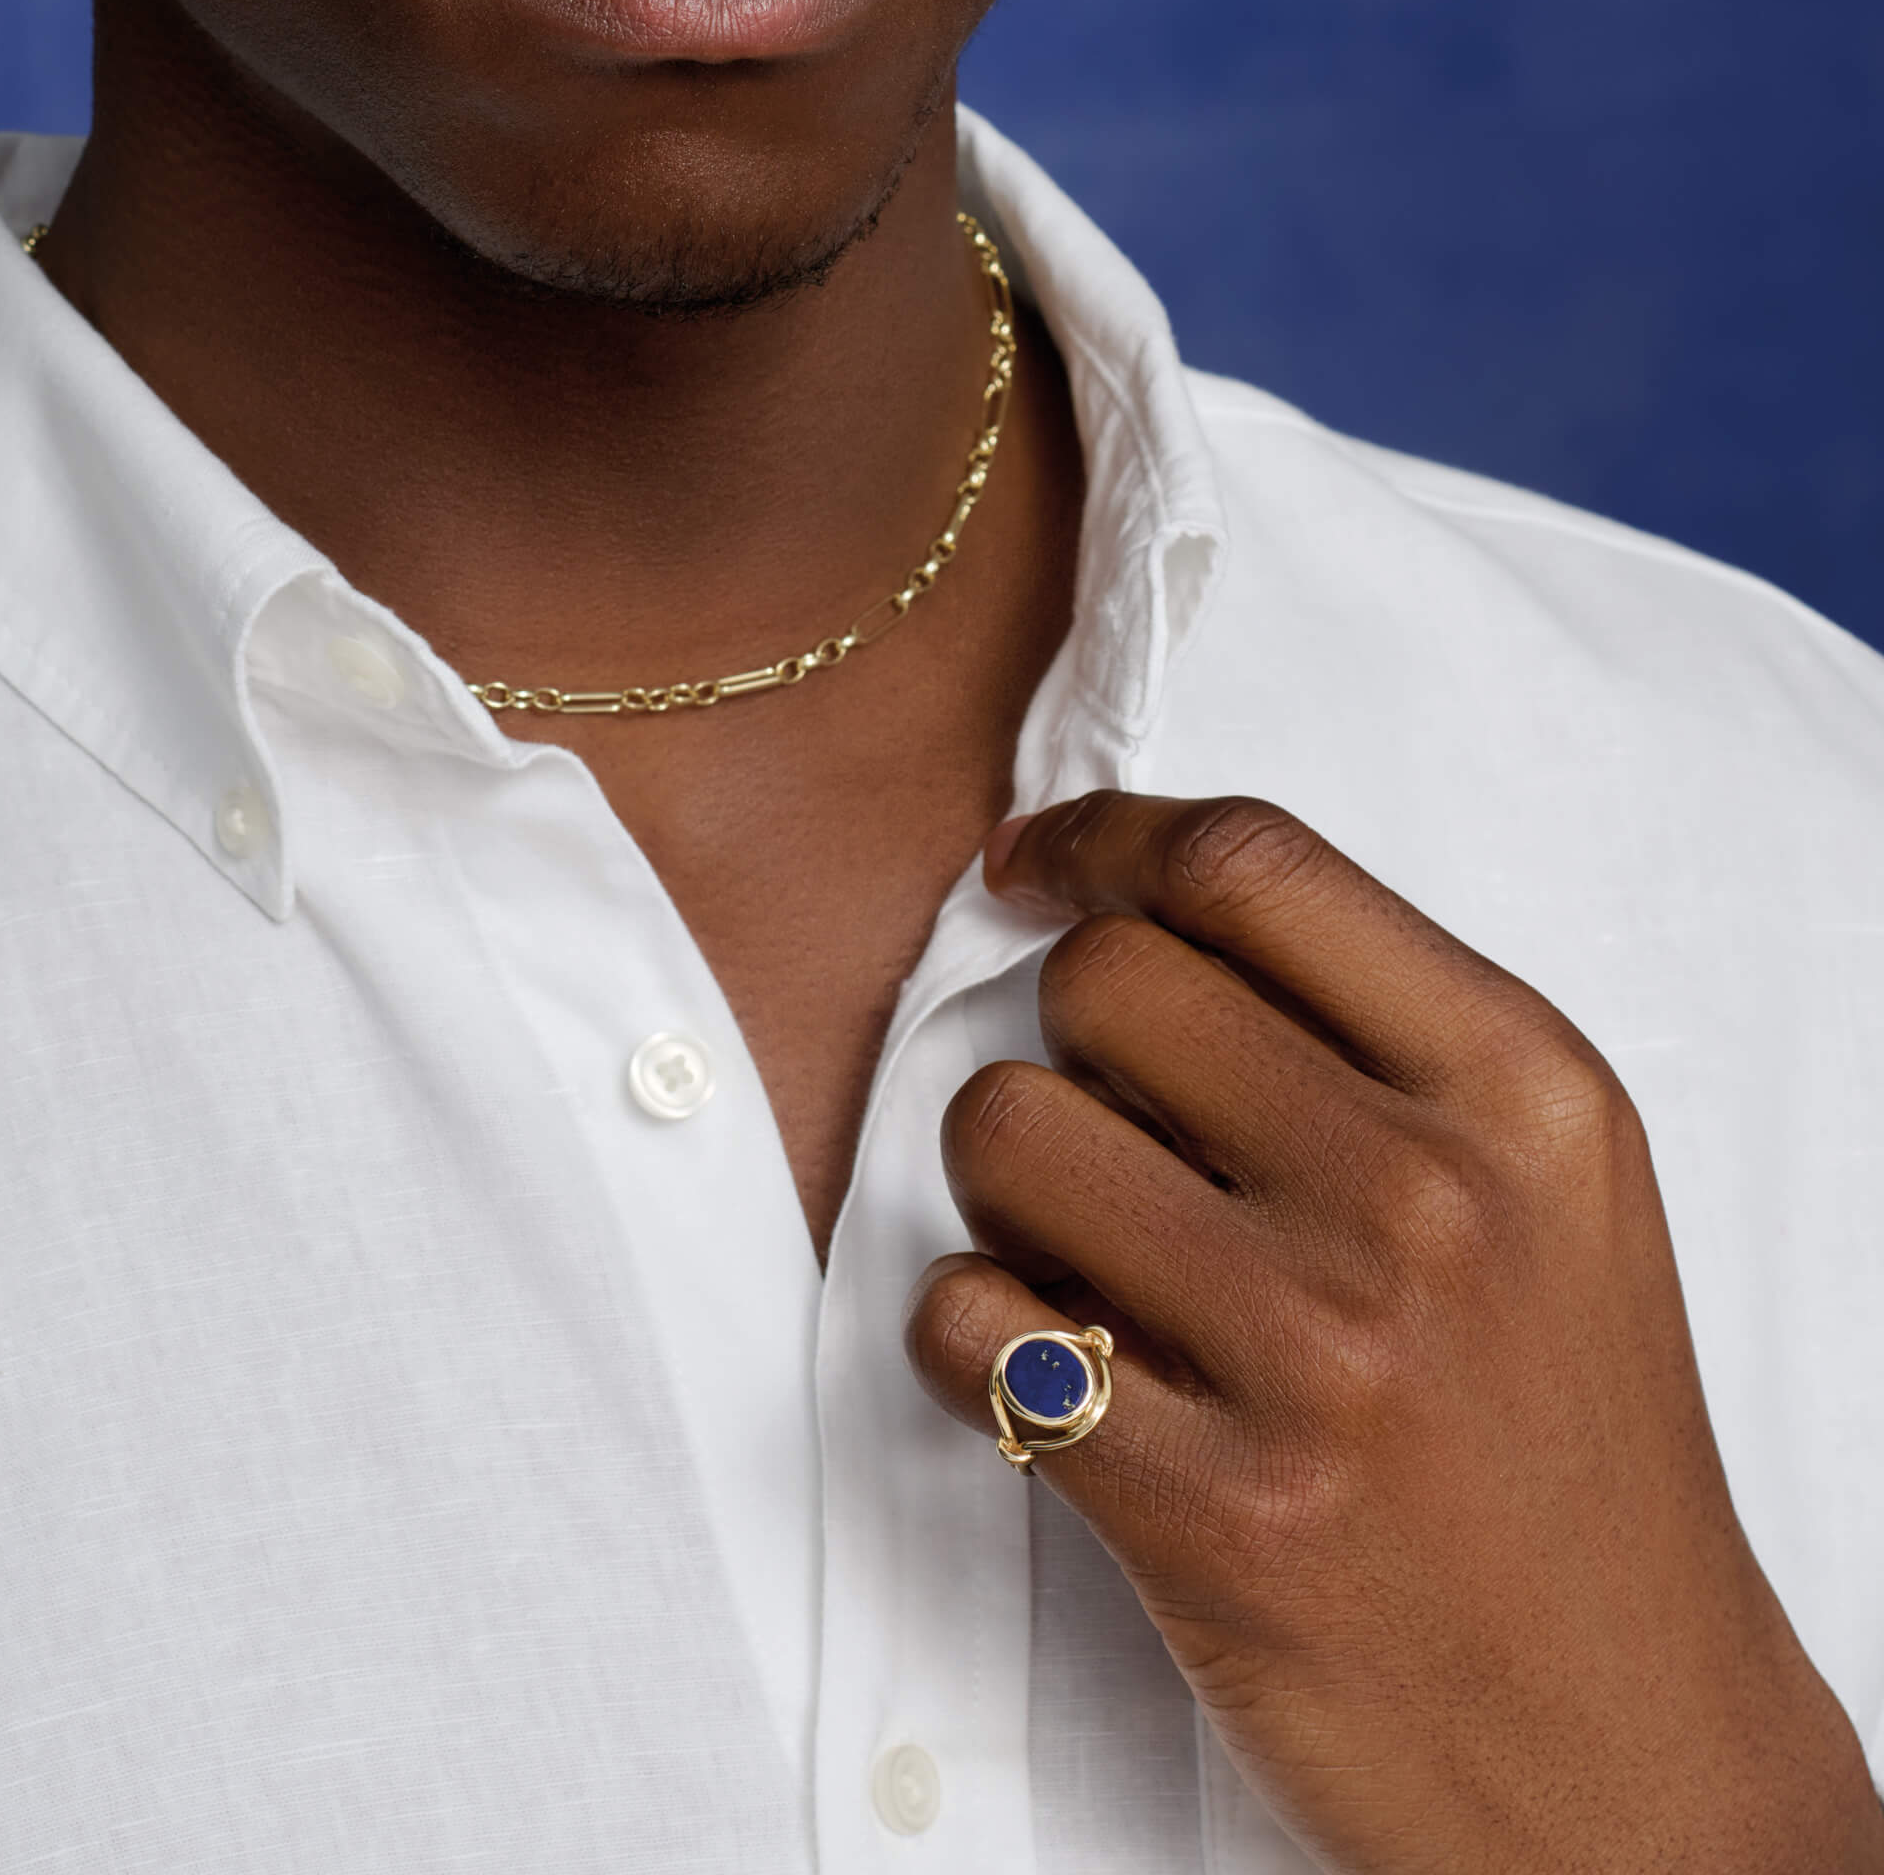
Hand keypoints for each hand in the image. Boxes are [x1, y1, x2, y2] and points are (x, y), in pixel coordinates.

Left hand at [906, 792, 1883, 1872]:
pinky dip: (972, 1336)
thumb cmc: (1563, 1442)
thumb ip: (1369, 1032)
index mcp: (1523, 1091)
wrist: (1630, 1751)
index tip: (1038, 872)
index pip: (1248, 863)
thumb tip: (1120, 904)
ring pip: (1002, 1129)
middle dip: (1062, 1036)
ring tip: (1092, 1261)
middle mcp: (1428, 1200)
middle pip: (1102, 981)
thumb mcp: (1549, 1191)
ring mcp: (1317, 1359)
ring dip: (1007, 1188)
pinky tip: (1065, 1378)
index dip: (1104, 841)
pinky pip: (961, 1320)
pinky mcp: (1209, 1513)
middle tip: (1109, 1130)